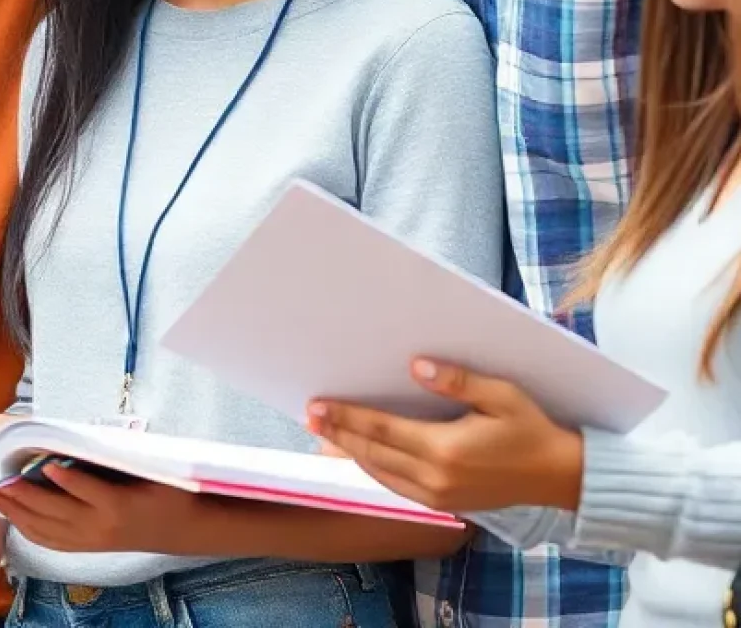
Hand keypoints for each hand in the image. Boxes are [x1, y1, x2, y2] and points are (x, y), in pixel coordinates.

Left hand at [0, 463, 204, 554]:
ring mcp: (92, 541)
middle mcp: (100, 527)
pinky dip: (29, 529)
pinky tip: (14, 517)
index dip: (65, 478)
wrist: (185, 529)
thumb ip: (116, 453)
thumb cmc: (168, 490)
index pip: (86, 490)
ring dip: (19, 513)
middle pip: (56, 512)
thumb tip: (82, 433)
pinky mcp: (89, 548)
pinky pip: (52, 541)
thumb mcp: (150, 467)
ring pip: (48, 530)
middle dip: (24, 496)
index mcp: (119, 504)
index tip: (42, 463)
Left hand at [307, 358, 584, 513]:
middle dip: (339, 434)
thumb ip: (457, 381)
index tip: (318, 406)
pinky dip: (374, 470)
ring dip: (351, 453)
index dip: (347, 418)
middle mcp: (437, 479)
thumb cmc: (531, 429)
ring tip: (324, 435)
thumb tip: (416, 366)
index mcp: (446, 450)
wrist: (561, 478)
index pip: (382, 430)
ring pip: (381, 474)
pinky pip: (397, 487)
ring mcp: (440, 496)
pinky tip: (360, 457)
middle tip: (309, 417)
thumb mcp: (501, 395)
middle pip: (374, 454)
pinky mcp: (445, 504)